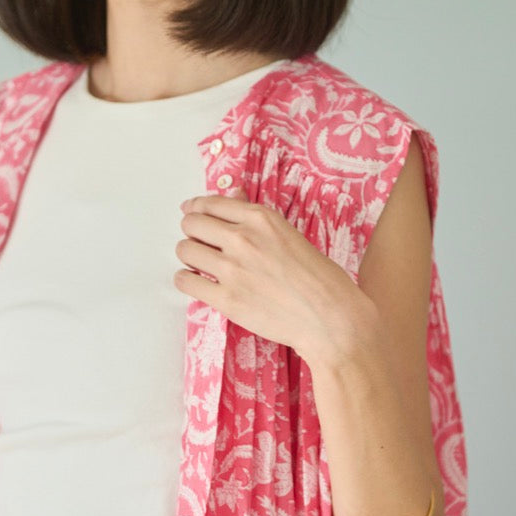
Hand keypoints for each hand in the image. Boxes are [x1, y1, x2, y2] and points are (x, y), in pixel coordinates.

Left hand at [174, 187, 364, 360]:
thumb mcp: (290, 235)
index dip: (197, 208)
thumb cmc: (320, 278)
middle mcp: (242, 239)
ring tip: (202, 265)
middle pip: (191, 224)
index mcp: (260, 218)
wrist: (330, 318)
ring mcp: (232, 269)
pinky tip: (198, 283)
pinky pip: (185, 281)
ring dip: (189, 256)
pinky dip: (187, 280)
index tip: (192, 212)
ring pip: (184, 250)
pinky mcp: (226, 299)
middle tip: (200, 242)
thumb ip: (257, 218)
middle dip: (193, 232)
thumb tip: (234, 197)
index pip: (210, 203)